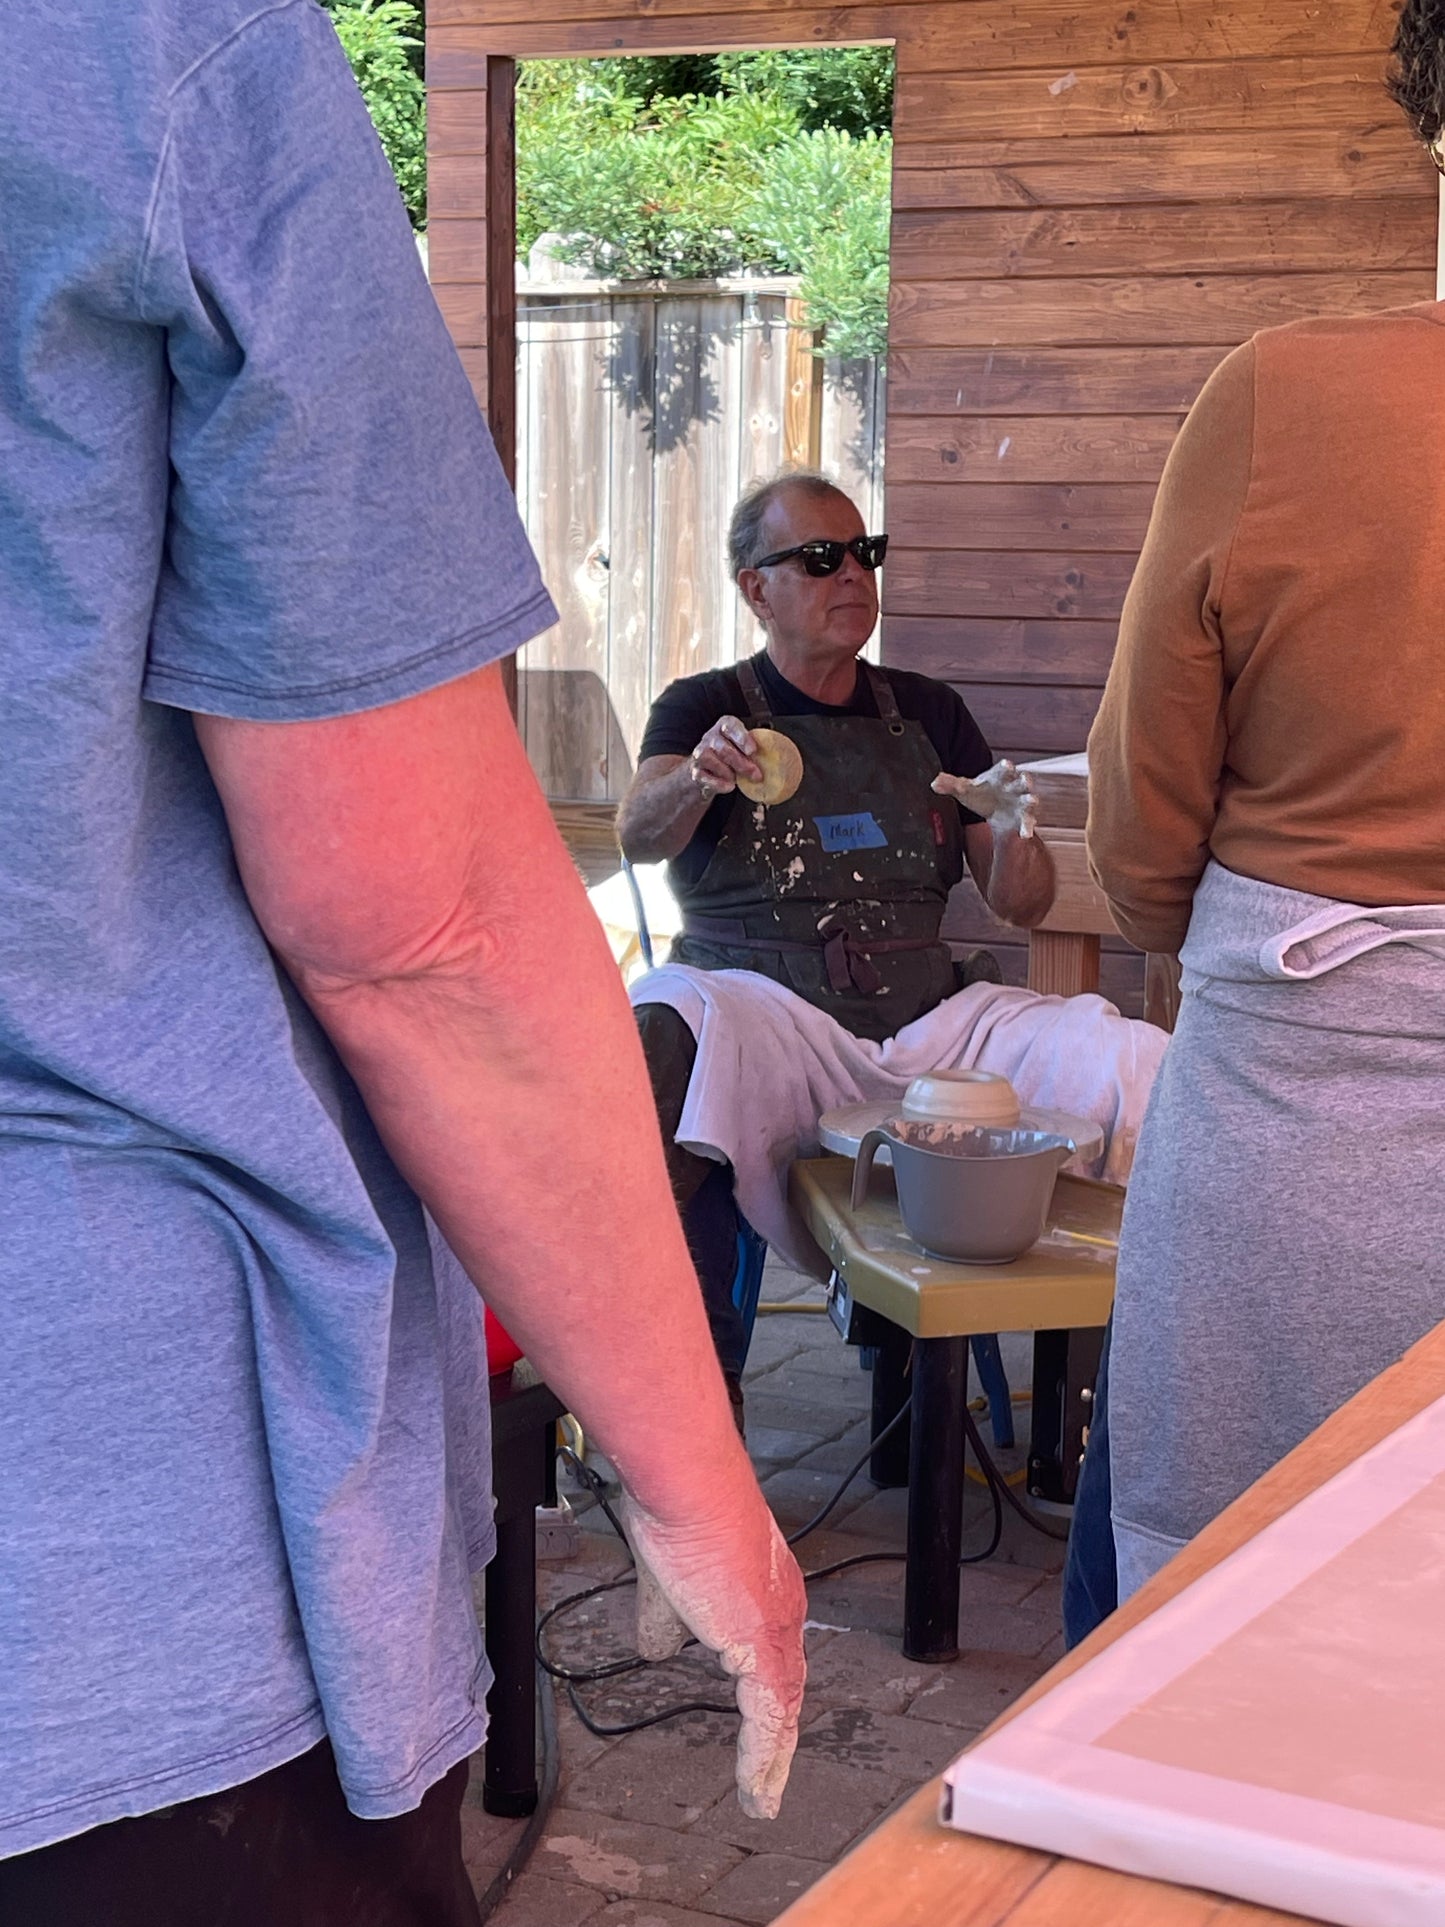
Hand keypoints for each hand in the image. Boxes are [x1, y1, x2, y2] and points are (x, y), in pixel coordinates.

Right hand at [621, 1491, 806, 1818]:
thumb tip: (656, 1649)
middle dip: (778, 1737)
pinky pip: (769, 1719)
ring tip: (761, 1799)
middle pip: (786, 1688)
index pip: (772, 1656)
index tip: (758, 1729)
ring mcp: (777, 1629)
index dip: (766, 1697)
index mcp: (763, 1590)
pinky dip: (763, 1758)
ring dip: (773, 1759)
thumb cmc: (678, 1512)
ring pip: (782, 1711)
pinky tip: (755, 1787)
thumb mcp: (665, 1581)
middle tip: (769, 1779)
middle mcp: (781, 1610)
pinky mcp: (763, 1647)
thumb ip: (665, 1620)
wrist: (687, 1486)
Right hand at [689, 716, 762, 801]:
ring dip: (728, 772)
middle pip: (723, 748)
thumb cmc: (731, 755)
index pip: (730, 726)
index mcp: (724, 727)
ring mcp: (700, 754)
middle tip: (756, 774)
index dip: (742, 737)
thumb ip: (754, 749)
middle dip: (741, 762)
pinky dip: (718, 784)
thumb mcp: (742, 747)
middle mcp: (710, 737)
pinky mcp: (695, 771)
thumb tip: (781, 758)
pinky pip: (704, 777)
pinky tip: (729, 786)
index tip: (753, 750)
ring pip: (710, 759)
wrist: (707, 770)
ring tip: (738, 779)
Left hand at [932, 759, 1037, 839]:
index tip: (1007, 765)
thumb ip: (950, 785)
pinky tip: (1025, 834)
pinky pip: (1027, 822)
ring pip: (1030, 799)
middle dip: (1025, 780)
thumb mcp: (964, 789)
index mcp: (1000, 776)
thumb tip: (934, 782)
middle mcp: (1014, 786)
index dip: (1006, 767)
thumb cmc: (980, 793)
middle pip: (1023, 780)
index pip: (1004, 769)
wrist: (991, 805)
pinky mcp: (1023, 817)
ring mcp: (1021, 801)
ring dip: (1031, 800)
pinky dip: (1027, 828)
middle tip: (1025, 780)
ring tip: (1032, 801)